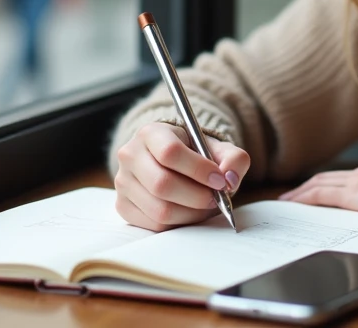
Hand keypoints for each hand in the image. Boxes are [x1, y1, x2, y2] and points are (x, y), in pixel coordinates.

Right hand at [114, 122, 250, 231]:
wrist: (171, 162)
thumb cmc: (195, 154)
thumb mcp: (217, 149)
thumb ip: (234, 158)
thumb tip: (230, 179)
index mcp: (151, 133)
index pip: (170, 153)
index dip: (199, 170)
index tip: (220, 180)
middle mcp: (130, 155)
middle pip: (162, 184)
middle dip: (197, 197)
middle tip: (215, 198)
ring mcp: (123, 182)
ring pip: (159, 209)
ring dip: (191, 213)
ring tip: (205, 205)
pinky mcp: (123, 206)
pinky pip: (153, 224)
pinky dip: (178, 223)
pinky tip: (189, 212)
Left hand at [278, 162, 357, 216]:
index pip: (344, 176)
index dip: (328, 181)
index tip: (316, 187)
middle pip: (326, 177)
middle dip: (307, 185)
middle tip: (292, 194)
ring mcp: (355, 181)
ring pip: (319, 183)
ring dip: (301, 191)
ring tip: (288, 200)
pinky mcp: (351, 194)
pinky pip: (320, 194)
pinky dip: (305, 197)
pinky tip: (295, 203)